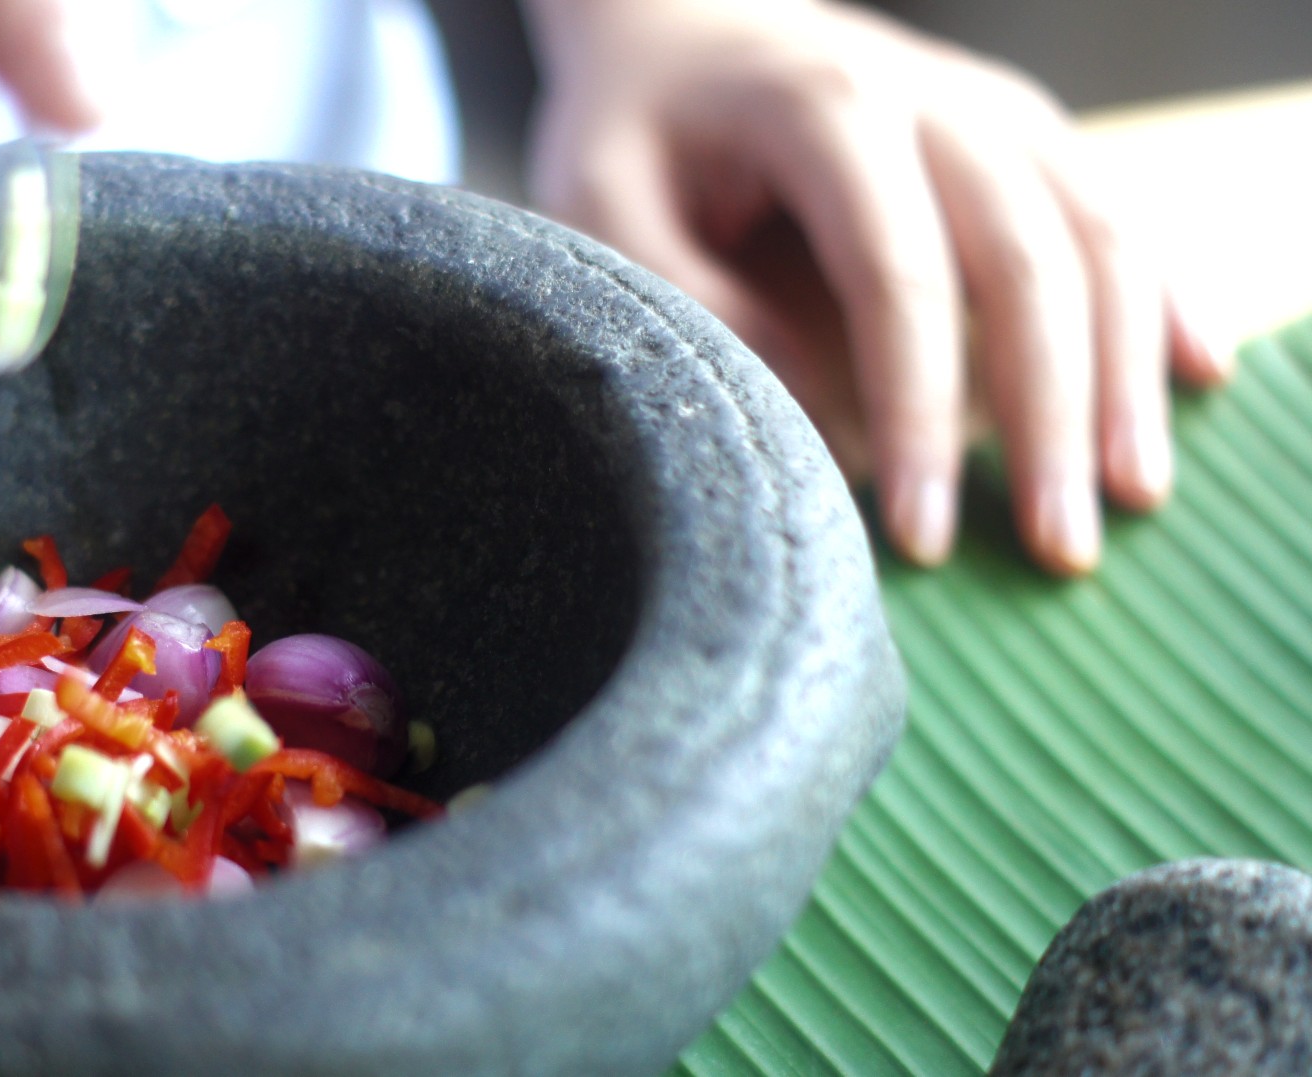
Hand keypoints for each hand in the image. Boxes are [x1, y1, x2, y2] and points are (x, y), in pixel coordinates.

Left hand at [522, 0, 1229, 574]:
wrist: (680, 23)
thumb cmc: (634, 127)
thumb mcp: (602, 205)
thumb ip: (690, 299)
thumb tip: (809, 409)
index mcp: (824, 109)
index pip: (898, 276)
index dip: (919, 411)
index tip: (921, 534)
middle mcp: (933, 99)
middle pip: (1029, 261)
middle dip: (1051, 415)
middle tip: (1057, 550)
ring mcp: (992, 109)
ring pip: (1098, 235)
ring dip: (1125, 371)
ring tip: (1133, 497)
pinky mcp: (1019, 132)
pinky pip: (1114, 210)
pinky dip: (1159, 293)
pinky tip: (1196, 373)